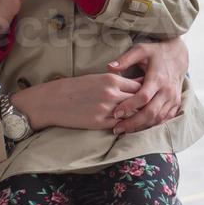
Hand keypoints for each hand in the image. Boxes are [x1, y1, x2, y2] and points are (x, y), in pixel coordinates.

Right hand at [11, 73, 142, 130]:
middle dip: (145, 105)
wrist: (53, 100)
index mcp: (111, 79)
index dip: (146, 91)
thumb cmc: (75, 87)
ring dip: (138, 117)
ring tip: (143, 119)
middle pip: (140, 100)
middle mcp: (111, 93)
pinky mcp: (99, 122)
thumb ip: (116, 82)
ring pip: (132, 114)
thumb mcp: (96, 78)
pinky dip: (126, 126)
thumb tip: (135, 85)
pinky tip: (129, 126)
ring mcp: (106, 109)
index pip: (140, 85)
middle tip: (151, 109)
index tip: (149, 96)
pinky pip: (120, 125)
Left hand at [106, 37, 187, 133]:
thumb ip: (125, 58)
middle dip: (133, 122)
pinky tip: (139, 128)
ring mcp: (173, 98)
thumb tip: (109, 66)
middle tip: (117, 128)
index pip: (143, 97)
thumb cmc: (156, 53)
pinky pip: (165, 119)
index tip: (115, 113)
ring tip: (125, 130)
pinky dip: (152, 126)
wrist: (179, 56)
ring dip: (141, 127)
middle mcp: (167, 90)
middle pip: (151, 112)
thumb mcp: (141, 50)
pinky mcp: (176, 103)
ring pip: (158, 118)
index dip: (129, 106)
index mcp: (157, 78)